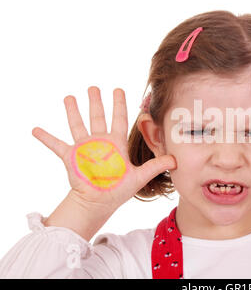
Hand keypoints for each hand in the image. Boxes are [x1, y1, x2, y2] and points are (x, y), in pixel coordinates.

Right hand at [32, 87, 176, 212]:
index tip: (119, 89)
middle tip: (94, 87)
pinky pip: (56, 145)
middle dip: (96, 101)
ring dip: (73, 111)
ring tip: (69, 97)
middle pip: (98, 116)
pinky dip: (46, 138)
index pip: (119, 118)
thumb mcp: (140, 176)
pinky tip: (35, 129)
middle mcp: (100, 142)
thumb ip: (156, 165)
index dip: (119, 104)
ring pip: (78, 124)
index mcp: (116, 143)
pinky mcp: (71, 158)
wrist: (100, 202)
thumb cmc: (119, 189)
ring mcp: (84, 148)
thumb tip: (176, 159)